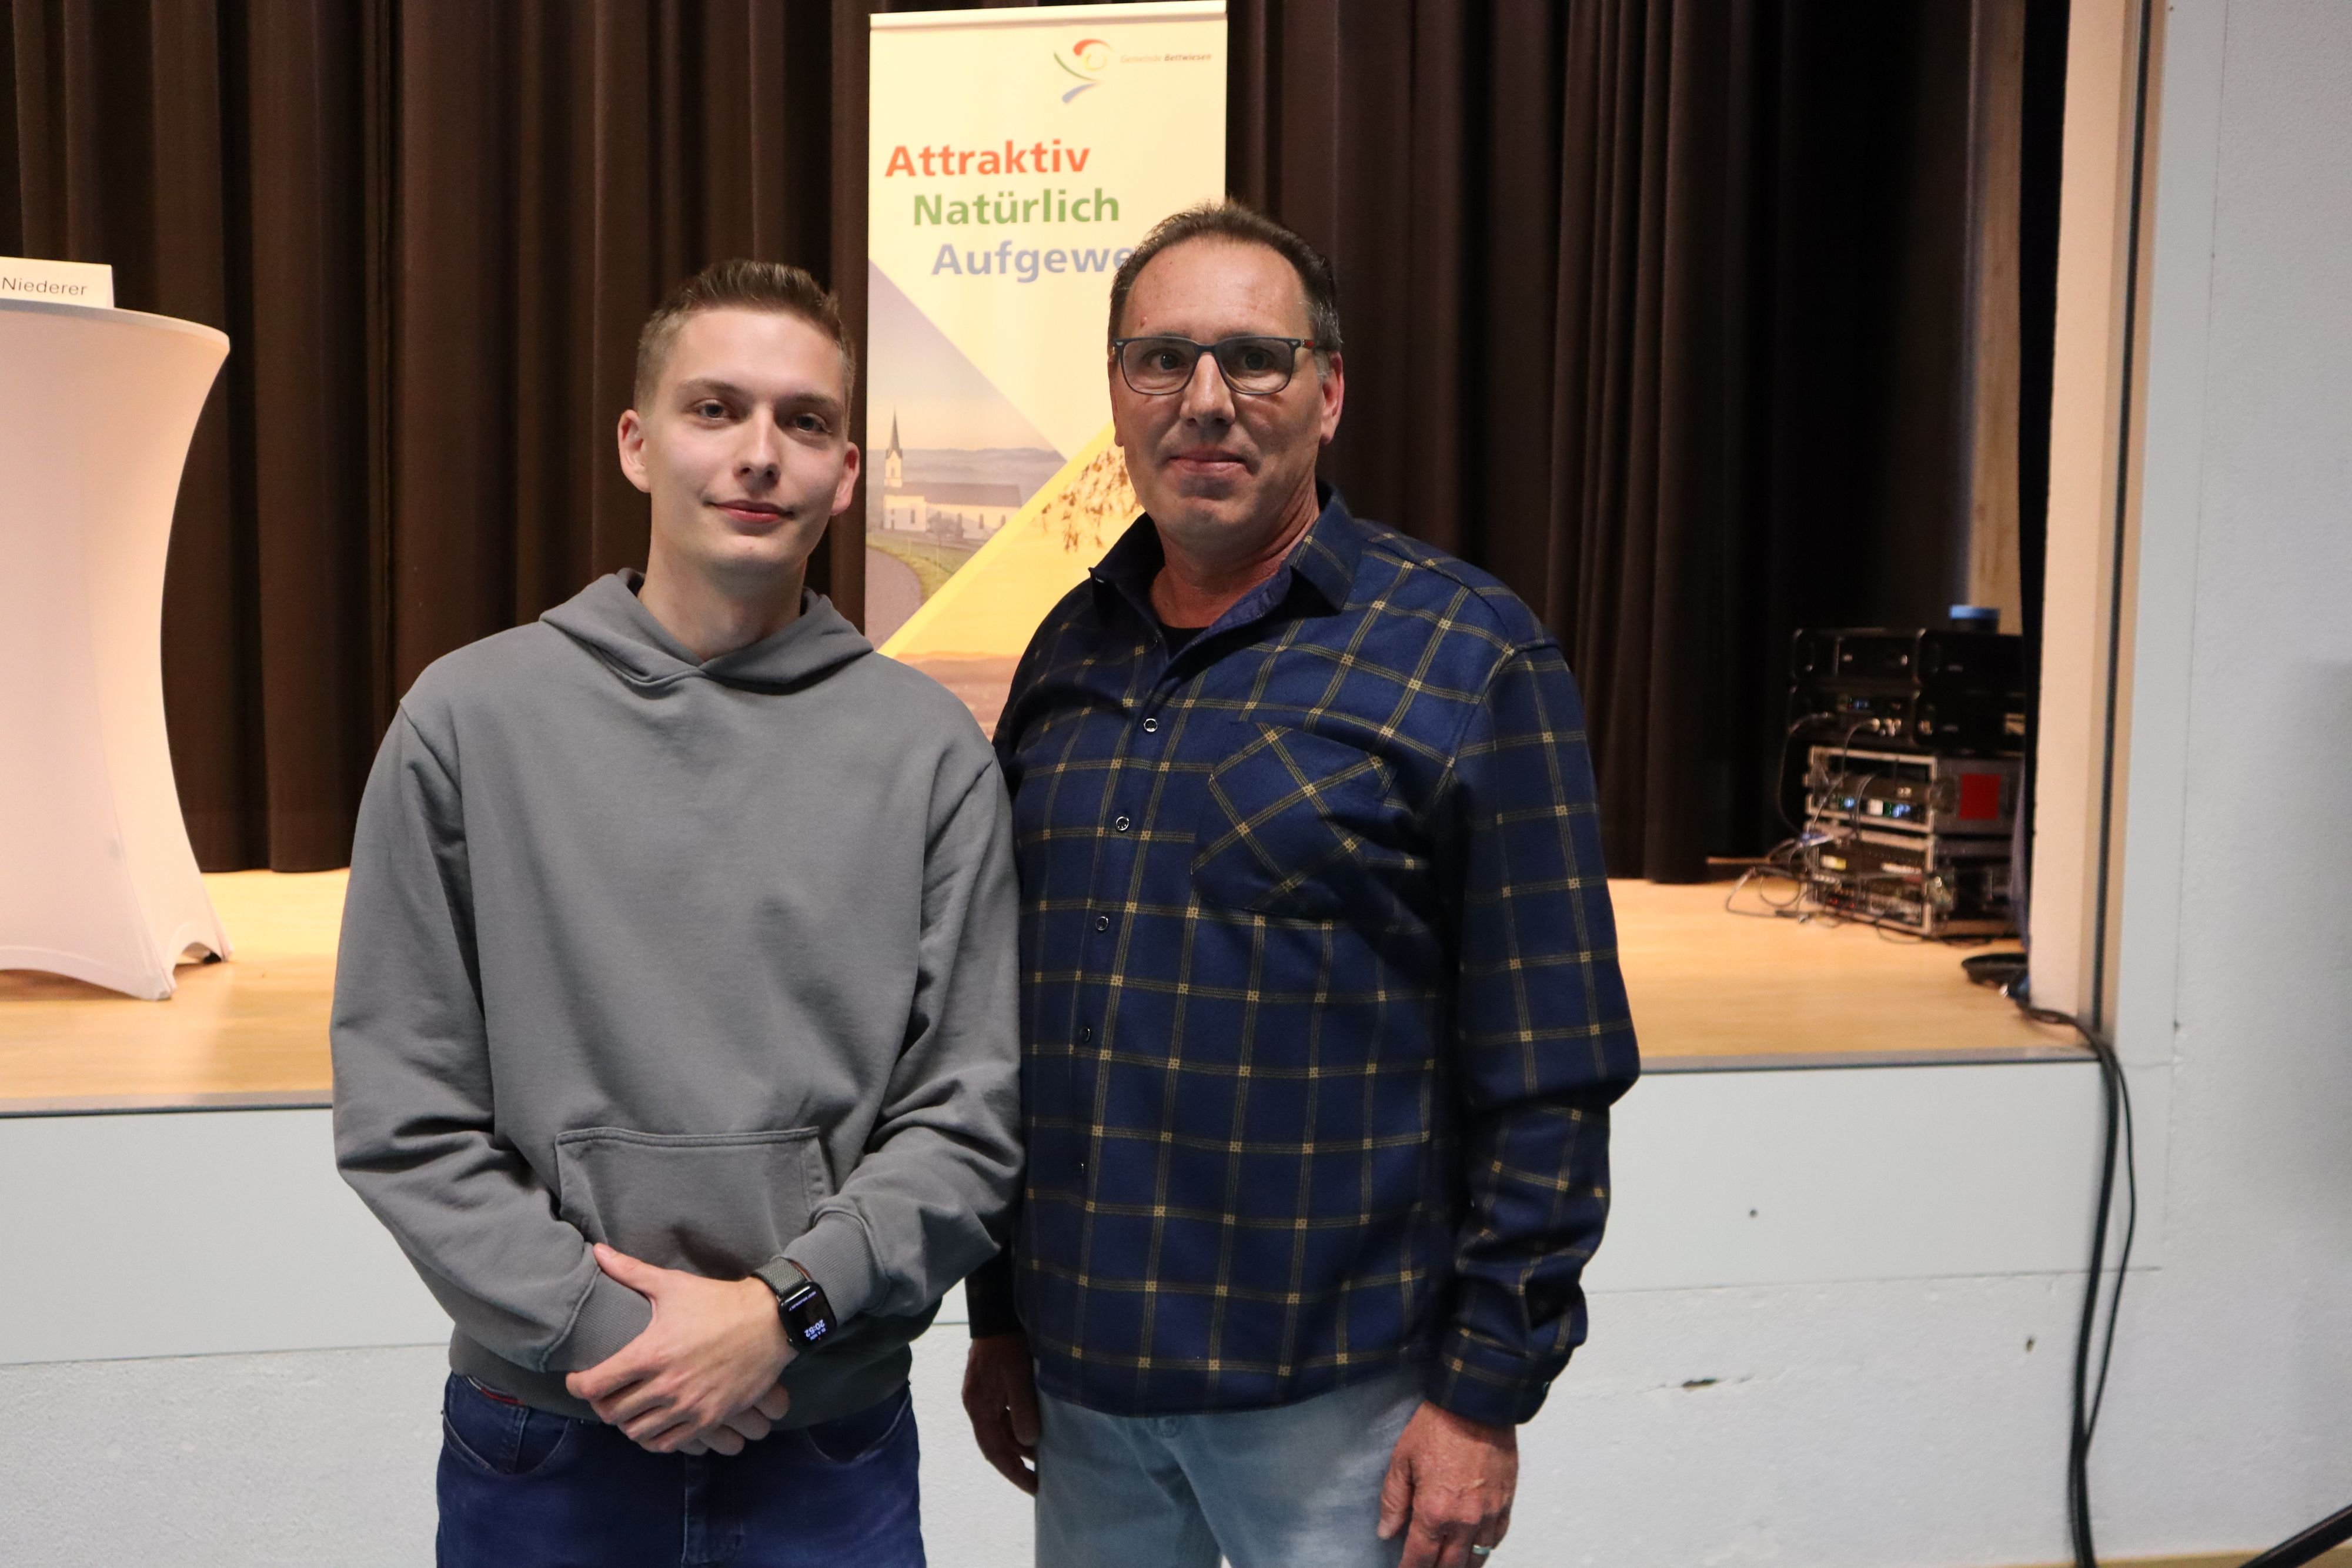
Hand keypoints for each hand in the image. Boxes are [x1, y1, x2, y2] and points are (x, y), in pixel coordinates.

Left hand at [563, 1244, 794, 1452]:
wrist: (770, 1322)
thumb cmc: (718, 1302)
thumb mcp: (672, 1285)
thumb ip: (630, 1272)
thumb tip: (598, 1251)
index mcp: (650, 1353)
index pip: (595, 1384)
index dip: (577, 1385)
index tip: (577, 1379)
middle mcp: (666, 1385)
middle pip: (612, 1412)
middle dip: (601, 1404)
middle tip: (605, 1392)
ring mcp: (688, 1406)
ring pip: (637, 1432)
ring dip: (627, 1422)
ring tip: (629, 1407)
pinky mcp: (709, 1419)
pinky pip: (669, 1443)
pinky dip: (655, 1437)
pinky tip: (655, 1422)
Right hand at [961, 1332, 1041, 1493]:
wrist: (996, 1312)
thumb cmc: (1007, 1344)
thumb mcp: (1018, 1377)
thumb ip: (1022, 1410)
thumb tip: (1028, 1443)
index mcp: (979, 1407)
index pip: (994, 1451)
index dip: (1013, 1472)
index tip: (1033, 1488)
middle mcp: (978, 1405)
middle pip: (996, 1444)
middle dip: (1017, 1463)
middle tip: (1041, 1479)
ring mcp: (984, 1395)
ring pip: (1002, 1429)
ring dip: (1020, 1444)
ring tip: (1044, 1456)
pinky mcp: (993, 1384)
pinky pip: (1006, 1415)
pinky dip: (1020, 1426)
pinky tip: (1036, 1428)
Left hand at [1377, 1401, 1516, 1567]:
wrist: (1476, 1405)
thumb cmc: (1437, 1427)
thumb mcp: (1402, 1460)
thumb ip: (1393, 1501)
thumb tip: (1386, 1532)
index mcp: (1434, 1512)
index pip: (1420, 1558)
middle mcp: (1464, 1521)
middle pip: (1450, 1565)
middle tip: (1424, 1566)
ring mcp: (1489, 1514)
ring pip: (1476, 1558)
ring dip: (1461, 1565)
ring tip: (1448, 1564)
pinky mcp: (1506, 1503)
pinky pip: (1496, 1539)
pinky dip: (1484, 1549)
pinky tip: (1475, 1549)